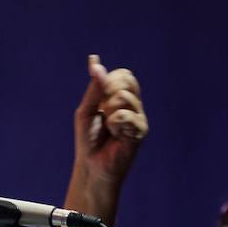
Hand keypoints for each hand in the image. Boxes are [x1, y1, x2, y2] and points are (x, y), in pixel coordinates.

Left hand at [72, 55, 147, 191]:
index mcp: (122, 98)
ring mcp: (139, 117)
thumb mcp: (87, 109)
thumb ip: (94, 87)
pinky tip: (115, 135)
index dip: (109, 80)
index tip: (99, 99)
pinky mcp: (141, 130)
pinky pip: (126, 115)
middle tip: (103, 113)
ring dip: (108, 111)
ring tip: (108, 127)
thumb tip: (94, 61)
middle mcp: (134, 105)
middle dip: (107, 94)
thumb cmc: (88, 138)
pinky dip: (114, 123)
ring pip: (124, 98)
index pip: (124, 74)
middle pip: (127, 81)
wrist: (92, 165)